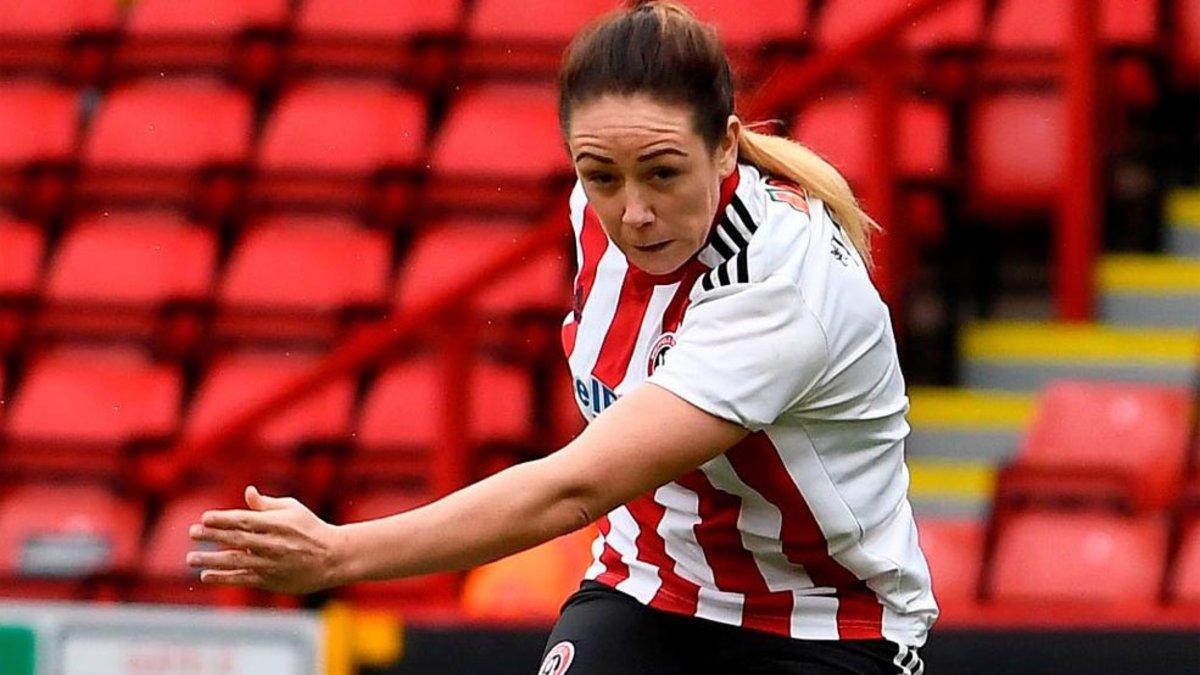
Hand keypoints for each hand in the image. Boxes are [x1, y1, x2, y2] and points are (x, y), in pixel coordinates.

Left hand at [186, 486, 346, 593]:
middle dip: (211, 536)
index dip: (222, 519)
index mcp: (276, 523)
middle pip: (235, 539)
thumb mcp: (293, 510)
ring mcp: (270, 563)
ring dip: (210, 559)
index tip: (204, 518)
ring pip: (234, 561)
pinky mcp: (270, 580)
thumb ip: (267, 504)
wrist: (333, 558)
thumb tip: (247, 493)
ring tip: (191, 558)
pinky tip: (206, 575)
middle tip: (192, 533)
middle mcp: (271, 543)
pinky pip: (241, 579)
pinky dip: (222, 578)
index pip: (244, 520)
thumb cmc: (311, 529)